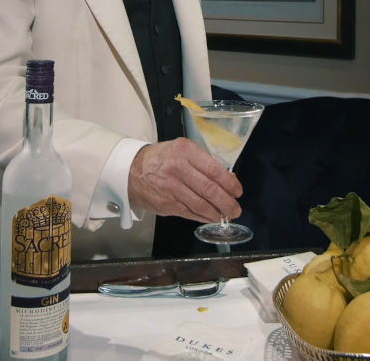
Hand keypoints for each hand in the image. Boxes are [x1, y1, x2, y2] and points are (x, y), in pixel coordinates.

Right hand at [128, 138, 242, 222]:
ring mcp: (171, 187)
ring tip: (226, 217)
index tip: (238, 191)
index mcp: (185, 151)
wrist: (130, 170)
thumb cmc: (161, 159)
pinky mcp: (165, 203)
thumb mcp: (181, 150)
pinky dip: (203, 217)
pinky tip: (210, 218)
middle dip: (227, 202)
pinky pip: (189, 213)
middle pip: (210, 189)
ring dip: (217, 213)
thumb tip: (228, 180)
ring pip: (201, 204)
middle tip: (236, 210)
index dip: (230, 183)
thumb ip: (203, 163)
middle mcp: (178, 168)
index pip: (214, 169)